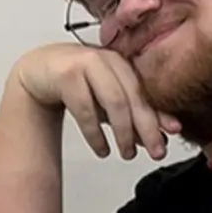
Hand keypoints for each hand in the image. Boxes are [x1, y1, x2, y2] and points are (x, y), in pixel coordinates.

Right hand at [14, 43, 179, 159]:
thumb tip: (156, 138)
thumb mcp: (106, 101)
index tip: (174, 132)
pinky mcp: (67, 74)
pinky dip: (95, 134)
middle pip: (133, 96)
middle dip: (147, 127)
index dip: (161, 112)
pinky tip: (102, 149)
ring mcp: (87, 63)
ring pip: (113, 101)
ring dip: (123, 132)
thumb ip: (130, 115)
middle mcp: (108, 59)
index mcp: (123, 62)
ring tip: (126, 153)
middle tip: (156, 152)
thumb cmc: (75, 84)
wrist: (37, 70)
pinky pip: (86, 109)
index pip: (147, 90)